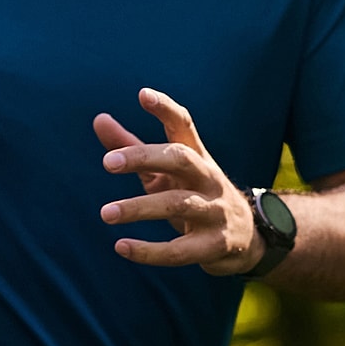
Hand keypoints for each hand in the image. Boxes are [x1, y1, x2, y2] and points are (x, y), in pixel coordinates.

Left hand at [93, 87, 262, 275]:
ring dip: (139, 208)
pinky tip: (121, 247)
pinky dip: (149, 250)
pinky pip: (180, 250)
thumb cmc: (194, 195)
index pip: (183, 124)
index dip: (165, 108)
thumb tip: (98, 119)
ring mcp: (215, 211)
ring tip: (105, 213)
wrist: (246, 239)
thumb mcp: (165, 171)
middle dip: (144, 157)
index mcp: (196, 155)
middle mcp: (208, 178)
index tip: (142, 94)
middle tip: (107, 163)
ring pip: (177, 204)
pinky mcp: (214, 245)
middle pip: (180, 158)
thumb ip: (132, 147)